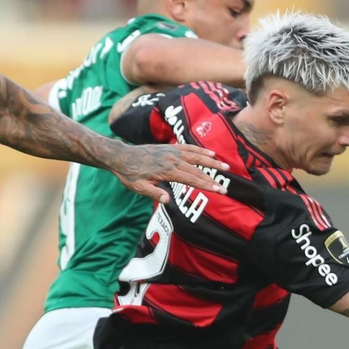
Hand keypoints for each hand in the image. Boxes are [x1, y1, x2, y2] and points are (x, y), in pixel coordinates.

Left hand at [111, 142, 228, 203]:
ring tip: (226, 166)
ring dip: (212, 161)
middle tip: (226, 186)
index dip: (206, 185)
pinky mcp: (170, 148)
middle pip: (197, 169)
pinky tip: (211, 153)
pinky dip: (201, 150)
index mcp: (166, 171)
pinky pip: (189, 148)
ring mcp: (172, 152)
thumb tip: (167, 200)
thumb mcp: (138, 187)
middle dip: (213, 178)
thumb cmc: (129, 174)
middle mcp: (172, 159)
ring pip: (197, 156)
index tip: (219, 190)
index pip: (191, 179)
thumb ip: (153, 192)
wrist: (121, 156)